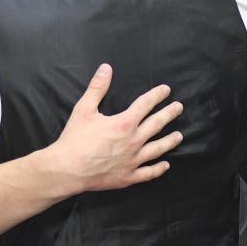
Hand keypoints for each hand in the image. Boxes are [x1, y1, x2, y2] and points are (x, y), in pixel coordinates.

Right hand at [46, 63, 183, 192]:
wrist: (67, 169)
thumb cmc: (75, 139)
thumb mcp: (84, 109)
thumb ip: (97, 88)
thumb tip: (106, 68)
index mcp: (124, 123)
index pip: (145, 104)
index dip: (157, 95)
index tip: (166, 90)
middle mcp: (133, 141)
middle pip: (156, 124)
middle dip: (169, 114)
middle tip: (179, 108)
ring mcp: (132, 160)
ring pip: (157, 149)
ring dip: (169, 141)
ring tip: (179, 136)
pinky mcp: (128, 177)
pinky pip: (148, 173)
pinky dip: (158, 169)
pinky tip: (165, 165)